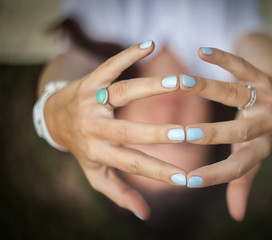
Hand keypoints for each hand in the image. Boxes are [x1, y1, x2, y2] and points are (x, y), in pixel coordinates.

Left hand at [43, 42, 187, 219]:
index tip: (186, 178)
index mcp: (98, 152)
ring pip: (121, 93)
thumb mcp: (96, 174)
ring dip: (150, 88)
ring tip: (179, 82)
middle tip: (188, 134)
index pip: (132, 165)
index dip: (158, 173)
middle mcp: (93, 127)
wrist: (55, 117)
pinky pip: (109, 66)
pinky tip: (149, 45)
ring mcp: (91, 101)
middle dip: (159, 134)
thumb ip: (118, 193)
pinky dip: (128, 55)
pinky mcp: (90, 80)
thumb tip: (145, 215)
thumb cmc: (83, 147)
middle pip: (128, 131)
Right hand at [181, 47, 271, 220]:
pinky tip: (202, 52)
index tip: (188, 180)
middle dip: (211, 133)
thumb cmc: (258, 133)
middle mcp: (265, 125)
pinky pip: (242, 66)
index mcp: (259, 148)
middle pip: (238, 130)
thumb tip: (237, 217)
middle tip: (182, 134)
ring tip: (181, 83)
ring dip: (208, 88)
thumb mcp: (252, 157)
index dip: (216, 175)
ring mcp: (264, 99)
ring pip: (235, 94)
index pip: (238, 167)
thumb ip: (243, 182)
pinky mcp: (261, 76)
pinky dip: (223, 59)